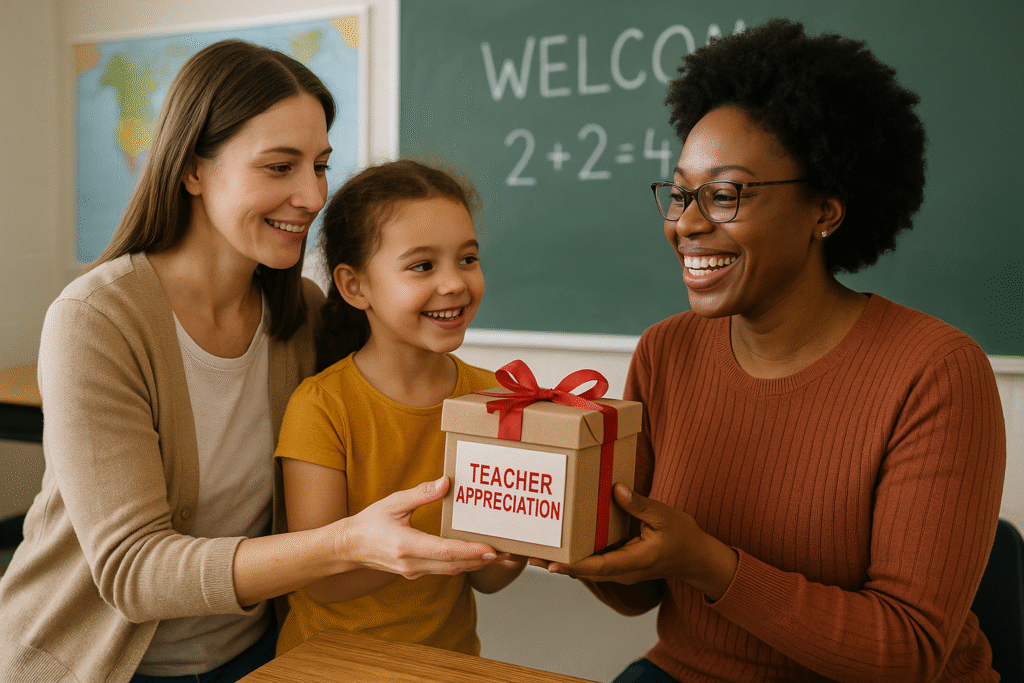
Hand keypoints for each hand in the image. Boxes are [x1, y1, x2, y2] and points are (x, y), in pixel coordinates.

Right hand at [335, 476, 501, 579]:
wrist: (349, 547)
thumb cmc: (370, 522)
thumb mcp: (394, 502)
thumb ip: (421, 494)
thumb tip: (446, 482)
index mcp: (406, 545)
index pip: (445, 551)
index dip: (470, 551)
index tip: (490, 549)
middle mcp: (412, 563)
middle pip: (453, 565)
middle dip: (480, 560)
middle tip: (505, 552)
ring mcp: (413, 571)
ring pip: (450, 570)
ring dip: (473, 564)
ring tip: (496, 555)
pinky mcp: (415, 573)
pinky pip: (443, 570)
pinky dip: (460, 563)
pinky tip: (473, 555)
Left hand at [543, 484, 737, 599]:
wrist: (697, 558)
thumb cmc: (684, 537)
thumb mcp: (665, 516)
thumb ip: (640, 504)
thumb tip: (616, 489)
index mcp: (635, 561)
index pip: (599, 567)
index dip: (574, 566)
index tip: (552, 565)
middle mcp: (624, 571)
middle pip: (585, 571)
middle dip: (557, 565)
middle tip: (530, 555)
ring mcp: (621, 570)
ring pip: (587, 569)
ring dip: (563, 562)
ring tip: (535, 552)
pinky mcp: (620, 564)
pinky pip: (595, 563)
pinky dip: (576, 558)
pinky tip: (561, 547)